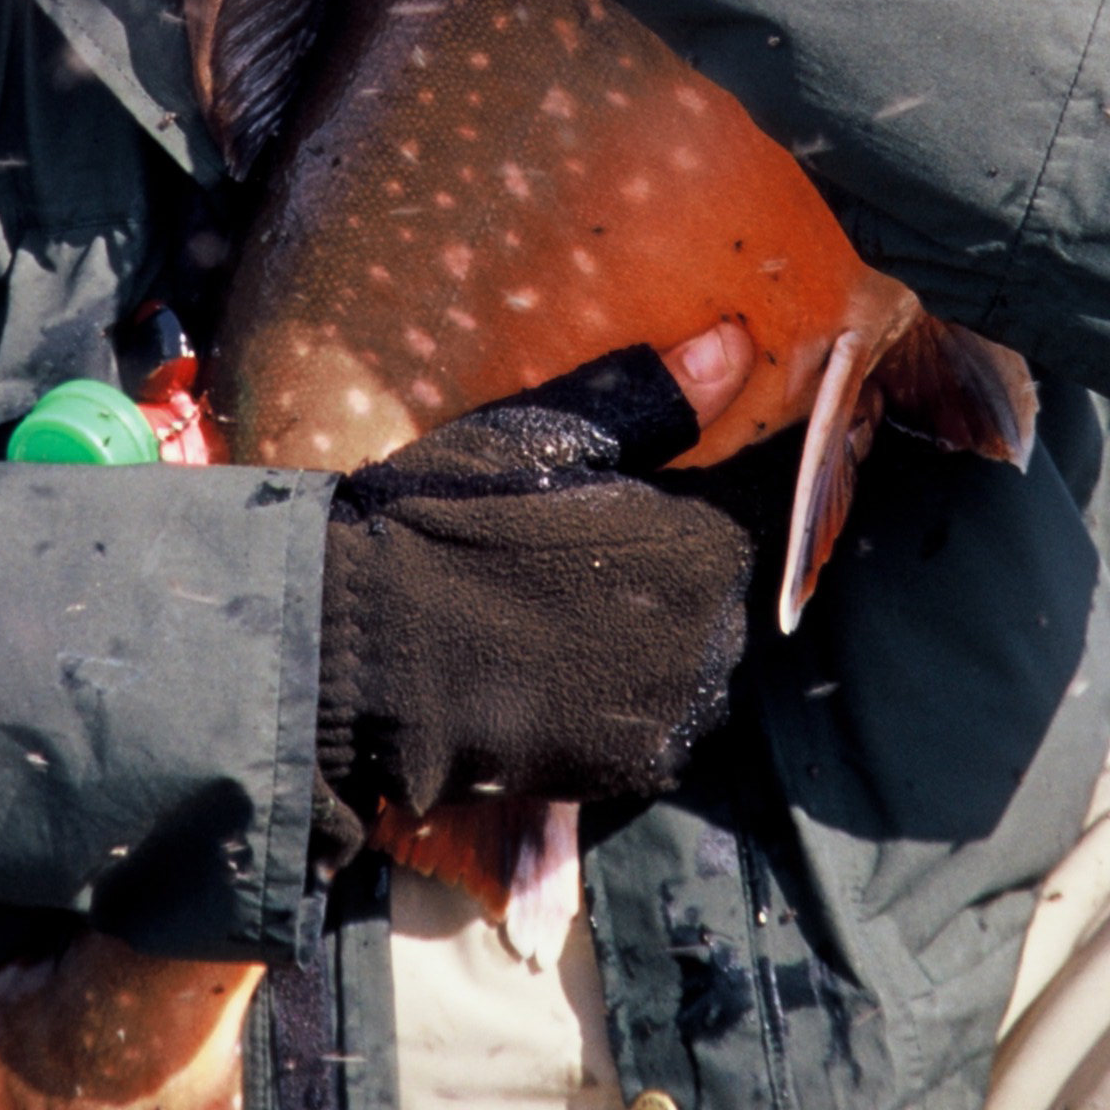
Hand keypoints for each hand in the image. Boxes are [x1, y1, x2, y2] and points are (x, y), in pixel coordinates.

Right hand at [316, 324, 758, 824]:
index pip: (714, 524)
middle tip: (557, 577)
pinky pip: (653, 726)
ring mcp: (679, 710)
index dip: (649, 524)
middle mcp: (716, 632)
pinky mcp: (638, 768)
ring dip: (639, 649)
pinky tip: (551, 677)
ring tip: (548, 628)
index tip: (585, 527)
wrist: (371, 645)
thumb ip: (655, 398)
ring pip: (683, 664)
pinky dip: (615, 707)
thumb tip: (737, 341)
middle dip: (654, 587)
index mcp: (708, 541)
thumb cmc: (452, 520)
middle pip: (705, 599)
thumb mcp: (548, 435)